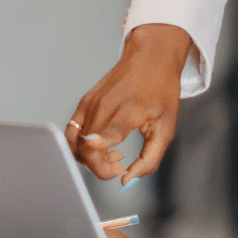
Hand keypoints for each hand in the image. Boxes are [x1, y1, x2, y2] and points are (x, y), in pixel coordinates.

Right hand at [68, 24, 188, 184]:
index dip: (101, 159)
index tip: (117, 170)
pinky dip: (82, 147)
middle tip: (121, 164)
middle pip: (86, 150)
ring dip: (91, 158)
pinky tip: (102, 145)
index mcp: (126, 111)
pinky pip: (72, 132)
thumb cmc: (161, 91)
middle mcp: (103, 106)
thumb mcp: (166, 128)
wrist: (151, 57)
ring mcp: (90, 103)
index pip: (102, 137)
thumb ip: (149, 159)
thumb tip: (127, 181)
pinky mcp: (84, 102)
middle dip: (102, 168)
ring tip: (113, 154)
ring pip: (75, 145)